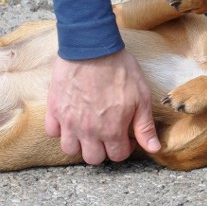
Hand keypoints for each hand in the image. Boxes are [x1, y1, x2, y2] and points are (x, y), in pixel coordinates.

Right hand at [45, 50, 160, 163]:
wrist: (92, 47)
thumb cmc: (119, 69)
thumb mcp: (141, 97)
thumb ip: (145, 126)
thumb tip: (154, 149)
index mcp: (111, 130)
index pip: (117, 156)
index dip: (125, 148)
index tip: (126, 136)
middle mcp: (88, 131)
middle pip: (93, 158)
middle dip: (102, 150)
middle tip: (107, 134)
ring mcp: (68, 121)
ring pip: (69, 149)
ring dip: (79, 144)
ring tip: (87, 130)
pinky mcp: (54, 108)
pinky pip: (52, 131)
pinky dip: (60, 130)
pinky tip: (70, 120)